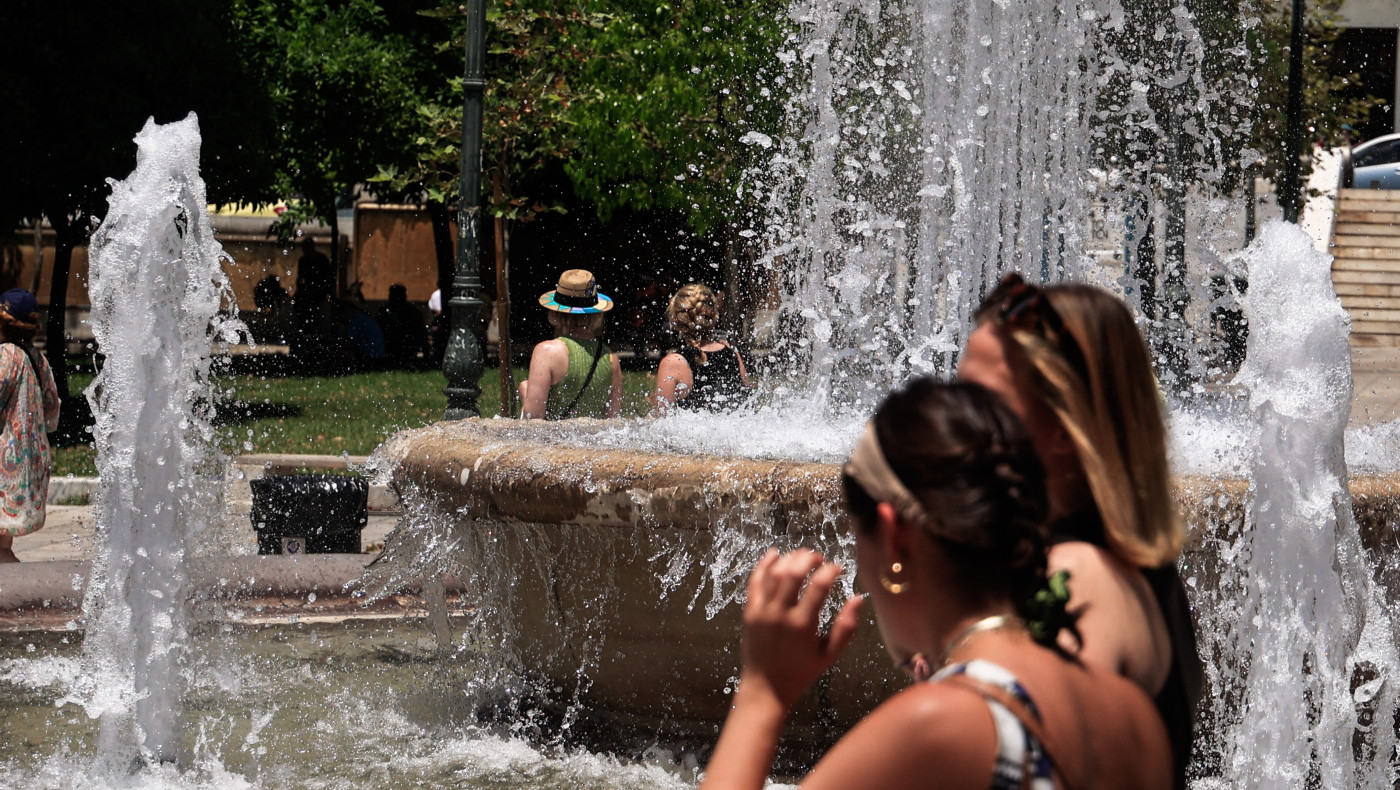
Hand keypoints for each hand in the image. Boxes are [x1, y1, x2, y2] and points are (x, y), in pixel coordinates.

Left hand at [739, 549, 863, 710]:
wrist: (766, 686)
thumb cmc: (801, 671)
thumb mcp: (830, 654)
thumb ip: (846, 627)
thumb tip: (858, 598)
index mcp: (803, 625)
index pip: (819, 586)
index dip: (830, 570)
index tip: (838, 567)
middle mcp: (780, 614)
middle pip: (793, 573)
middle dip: (808, 558)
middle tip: (819, 557)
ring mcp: (761, 611)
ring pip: (773, 573)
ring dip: (789, 558)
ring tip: (802, 556)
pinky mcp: (749, 611)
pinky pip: (755, 581)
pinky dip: (764, 565)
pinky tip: (775, 554)